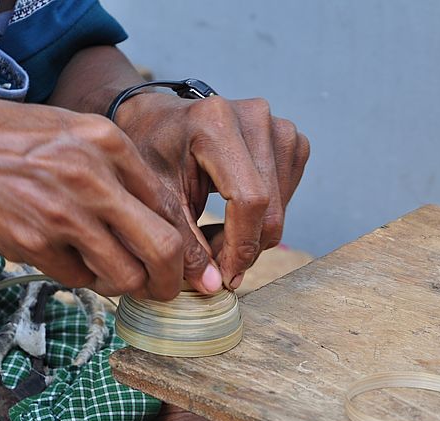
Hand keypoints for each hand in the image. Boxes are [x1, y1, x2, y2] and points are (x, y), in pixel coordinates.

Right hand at [0, 99, 221, 299]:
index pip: (171, 205)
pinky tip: (63, 258)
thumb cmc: (4, 140)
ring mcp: (64, 213)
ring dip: (126, 286)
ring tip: (112, 276)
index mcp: (107, 141)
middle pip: (164, 248)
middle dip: (173, 281)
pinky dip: (80, 278)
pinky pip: (80, 280)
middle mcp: (93, 177)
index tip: (191, 268)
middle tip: (168, 292)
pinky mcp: (36, 244)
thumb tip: (158, 216)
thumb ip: (115, 167)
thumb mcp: (68, 131)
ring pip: (126, 276)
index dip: (188, 245)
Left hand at [115, 93, 309, 288]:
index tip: (224, 277)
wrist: (157, 117)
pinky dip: (262, 218)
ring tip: (214, 240)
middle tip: (217, 268)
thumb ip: (184, 242)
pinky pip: (286, 196)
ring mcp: (277, 125)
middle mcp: (255, 117)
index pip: (249, 199)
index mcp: (216, 123)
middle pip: (269, 206)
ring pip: (281, 206)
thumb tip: (214, 285)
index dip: (240, 246)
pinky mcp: (289, 139)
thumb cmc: (150, 152)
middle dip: (246, 248)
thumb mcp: (156, 198)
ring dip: (253, 236)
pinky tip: (232, 219)